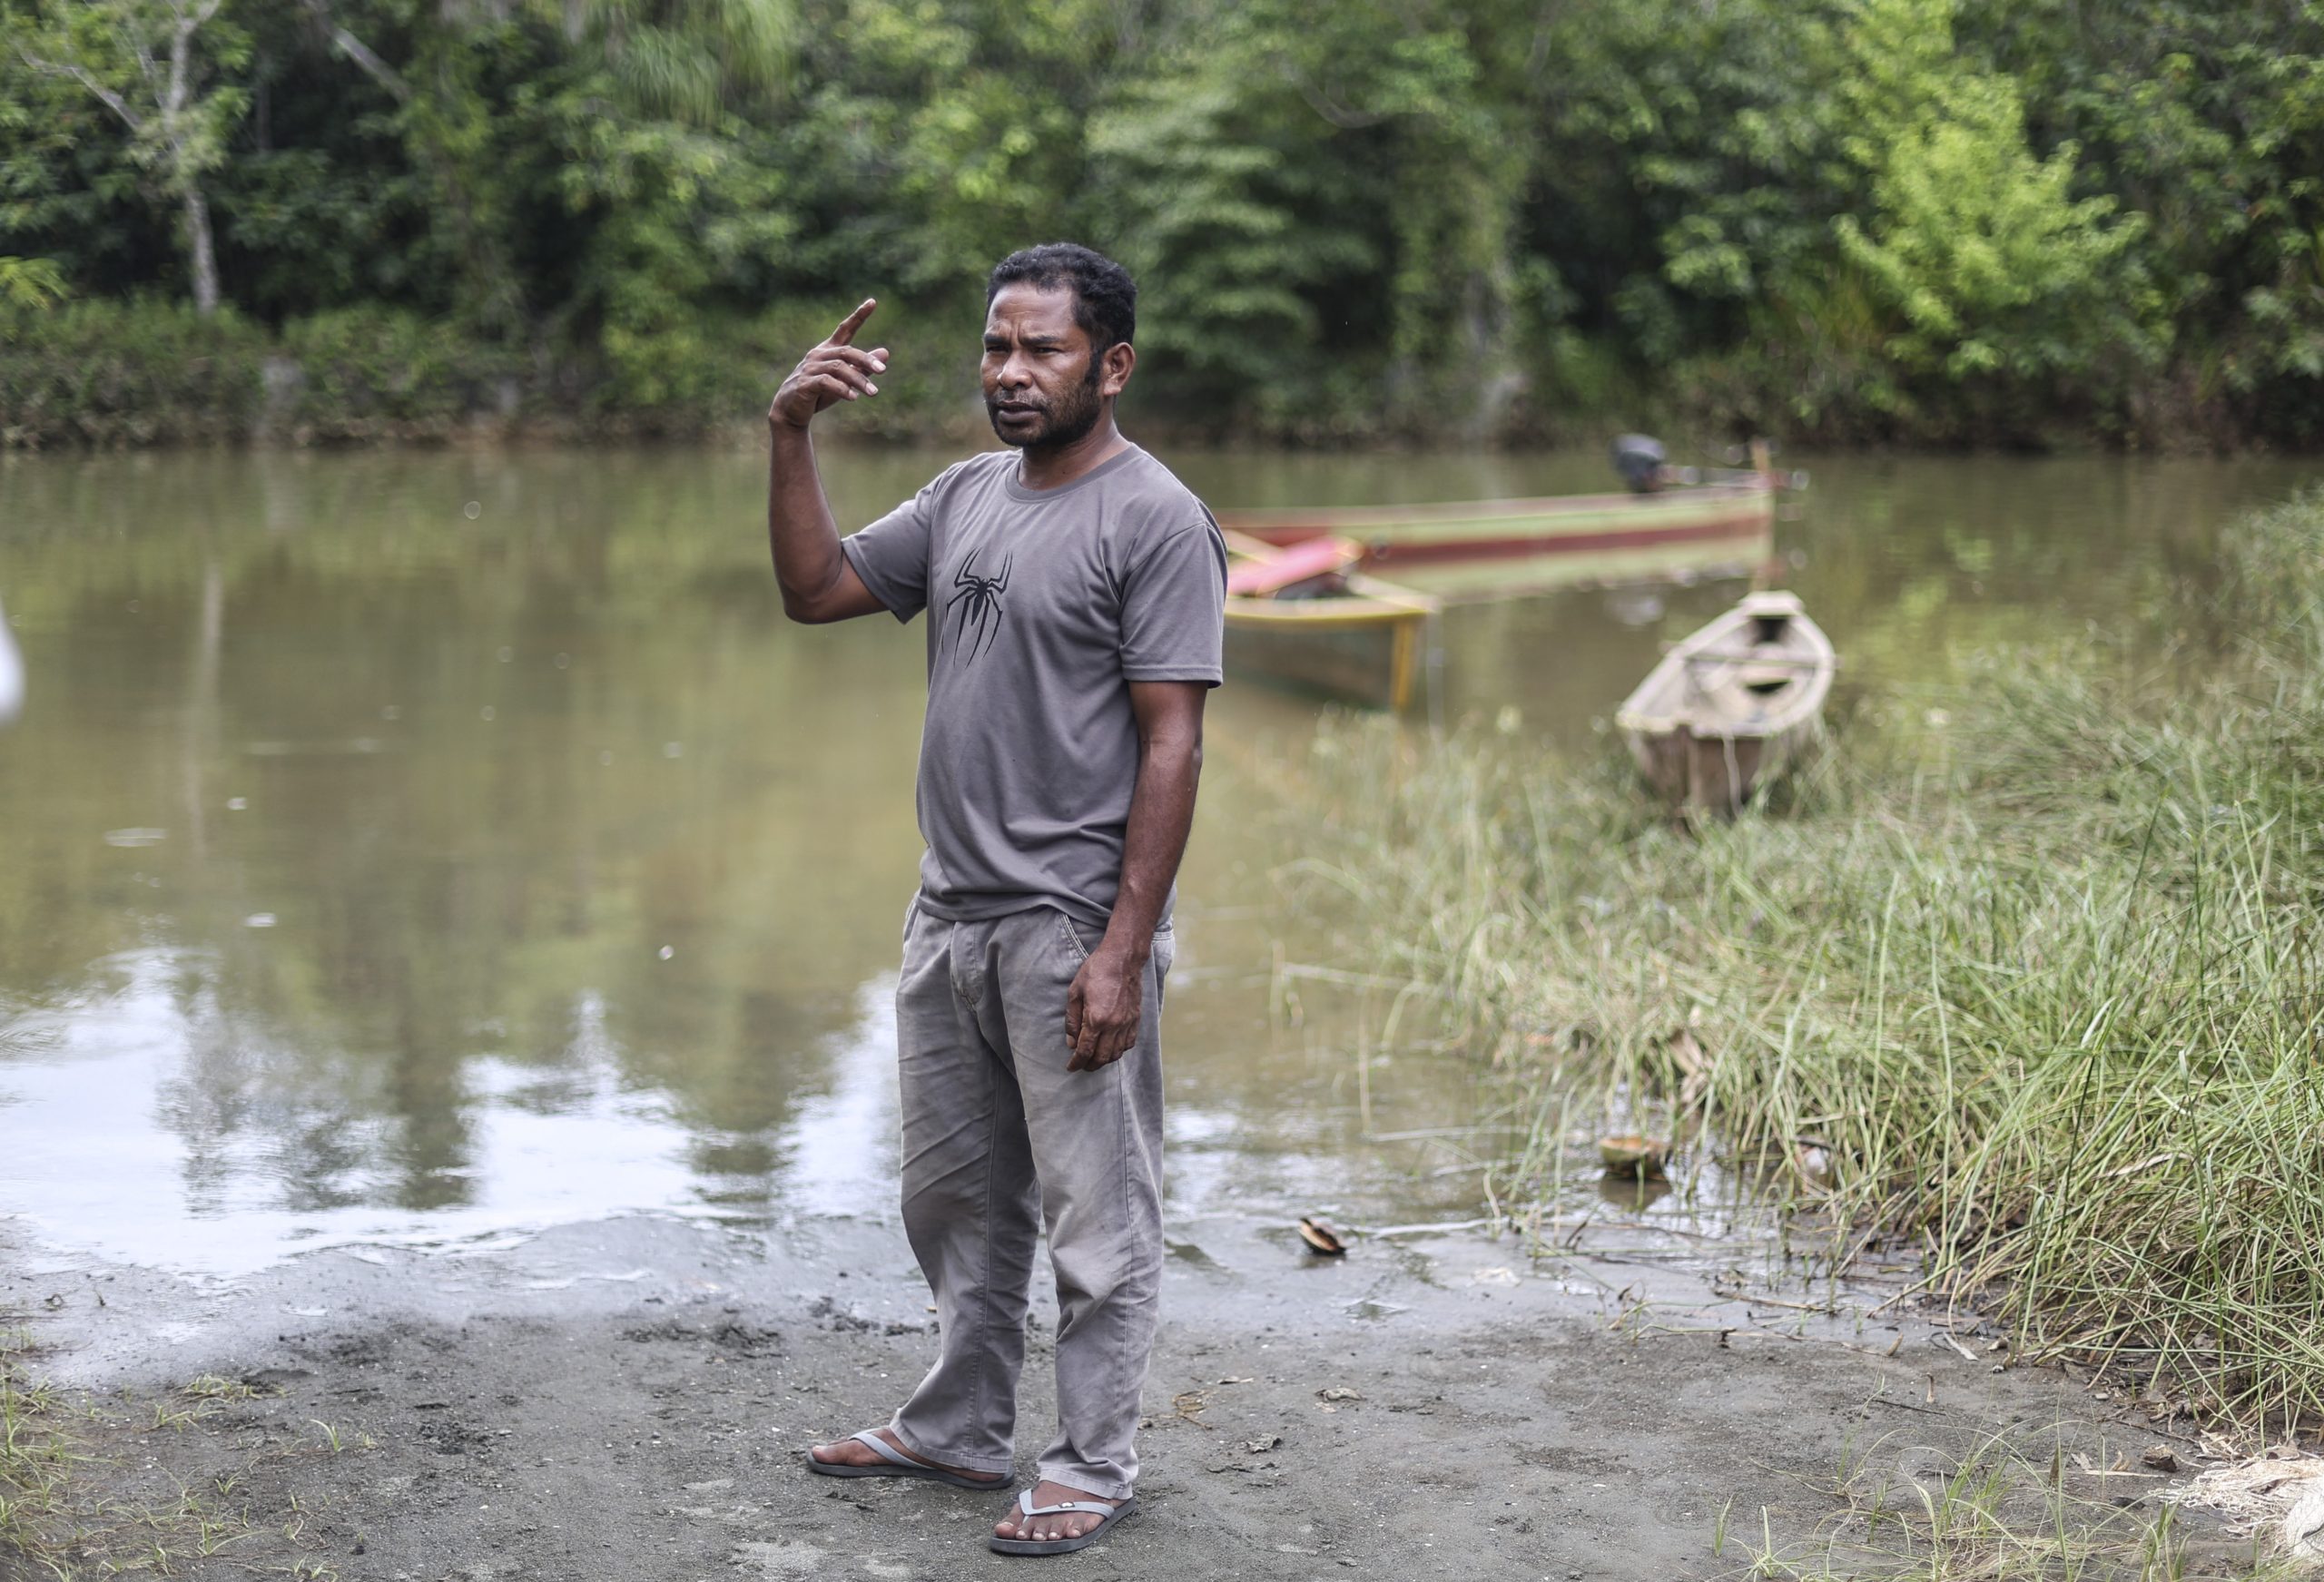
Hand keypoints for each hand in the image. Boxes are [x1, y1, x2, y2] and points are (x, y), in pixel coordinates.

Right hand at [768, 299, 887, 429]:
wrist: (790, 412)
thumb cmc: (818, 394)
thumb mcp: (844, 380)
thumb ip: (862, 367)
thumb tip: (886, 352)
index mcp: (827, 350)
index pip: (844, 329)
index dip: (858, 316)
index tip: (873, 302)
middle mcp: (818, 355)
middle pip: (846, 352)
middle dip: (865, 360)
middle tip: (883, 370)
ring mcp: (809, 368)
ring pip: (838, 368)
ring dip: (858, 380)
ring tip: (874, 392)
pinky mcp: (804, 383)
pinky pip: (826, 382)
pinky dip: (841, 389)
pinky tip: (854, 398)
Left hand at [1064, 943, 1143, 1071]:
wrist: (1123, 958)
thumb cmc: (1096, 971)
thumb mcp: (1075, 993)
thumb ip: (1072, 1021)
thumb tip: (1071, 1043)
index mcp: (1096, 1019)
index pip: (1085, 1050)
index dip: (1076, 1063)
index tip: (1071, 1067)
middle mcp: (1114, 1025)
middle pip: (1102, 1057)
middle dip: (1090, 1065)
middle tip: (1081, 1065)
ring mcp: (1127, 1023)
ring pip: (1117, 1054)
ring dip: (1105, 1060)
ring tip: (1095, 1059)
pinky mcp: (1136, 1019)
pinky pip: (1129, 1044)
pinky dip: (1119, 1051)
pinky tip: (1111, 1047)